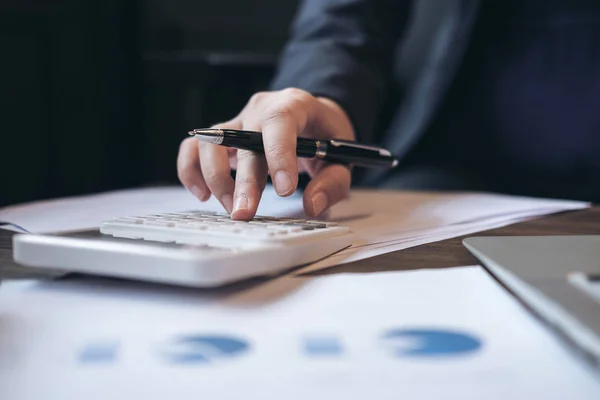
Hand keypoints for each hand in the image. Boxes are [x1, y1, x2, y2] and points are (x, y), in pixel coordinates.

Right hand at [177, 88, 355, 219]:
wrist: (311, 120)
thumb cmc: (325, 136)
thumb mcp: (341, 157)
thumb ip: (332, 182)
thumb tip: (312, 204)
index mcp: (294, 104)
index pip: (280, 120)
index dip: (279, 154)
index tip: (285, 189)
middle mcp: (261, 108)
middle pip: (243, 140)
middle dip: (244, 181)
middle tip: (246, 213)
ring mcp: (237, 121)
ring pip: (211, 142)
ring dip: (216, 179)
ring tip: (233, 208)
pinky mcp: (220, 137)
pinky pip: (193, 148)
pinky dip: (191, 171)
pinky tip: (202, 195)